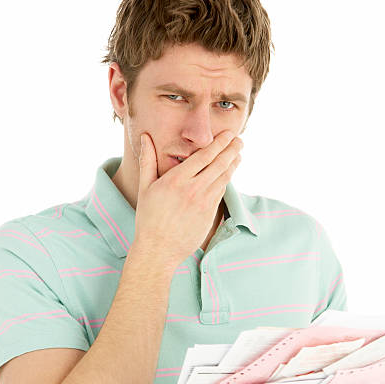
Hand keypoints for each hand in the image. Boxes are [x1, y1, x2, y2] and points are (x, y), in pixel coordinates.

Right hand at [134, 130, 242, 267]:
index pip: (204, 156)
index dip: (219, 143)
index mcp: (176, 180)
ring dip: (233, 164)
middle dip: (231, 150)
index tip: (227, 134)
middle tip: (239, 140)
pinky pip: (221, 193)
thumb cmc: (148, 218)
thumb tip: (145, 137)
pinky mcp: (209, 215)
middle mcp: (193, 190)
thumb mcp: (145, 187)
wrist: (158, 249)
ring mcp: (203, 203)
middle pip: (219, 164)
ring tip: (238, 154)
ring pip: (223, 178)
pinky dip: (227, 180)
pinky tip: (229, 174)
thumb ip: (148, 160)